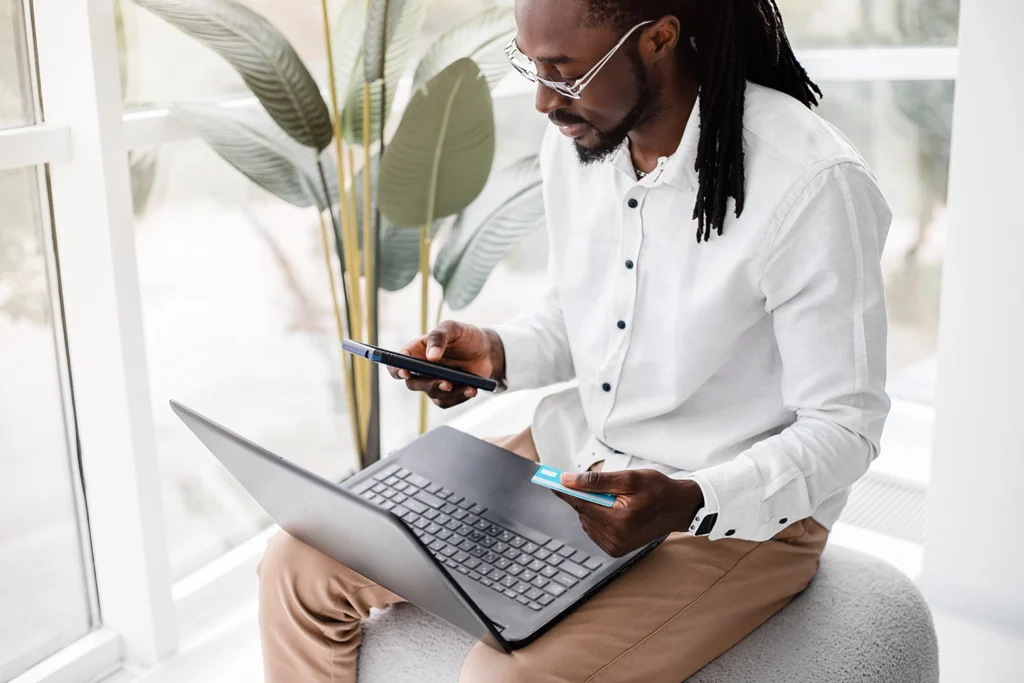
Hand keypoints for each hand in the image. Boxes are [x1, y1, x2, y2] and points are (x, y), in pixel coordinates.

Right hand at [389, 320, 505, 408]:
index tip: (406, 372)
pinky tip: (472, 389)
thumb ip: (439, 337)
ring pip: (432, 394)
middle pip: (412, 383)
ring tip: (469, 386)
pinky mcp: (445, 394)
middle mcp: (420, 369)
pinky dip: (459, 397)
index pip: (398, 362)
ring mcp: (432, 382)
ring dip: (450, 392)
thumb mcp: (453, 329)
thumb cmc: (466, 336)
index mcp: (416, 351)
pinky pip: (446, 402)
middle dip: (428, 384)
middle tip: (446, 382)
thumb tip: (430, 356)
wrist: (487, 351)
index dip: (396, 369)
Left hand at [553, 470, 703, 556]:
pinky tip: (613, 510)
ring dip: (592, 507)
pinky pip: (593, 530)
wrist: (677, 509)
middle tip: (601, 486)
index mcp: (620, 520)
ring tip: (615, 499)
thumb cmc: (658, 490)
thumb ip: (597, 481)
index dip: (566, 491)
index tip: (552, 481)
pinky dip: (597, 517)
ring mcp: (615, 546)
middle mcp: (616, 537)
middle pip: (583, 512)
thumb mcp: (630, 478)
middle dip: (585, 496)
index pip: (582, 503)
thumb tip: (568, 481)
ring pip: (586, 521)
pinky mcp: (615, 550)